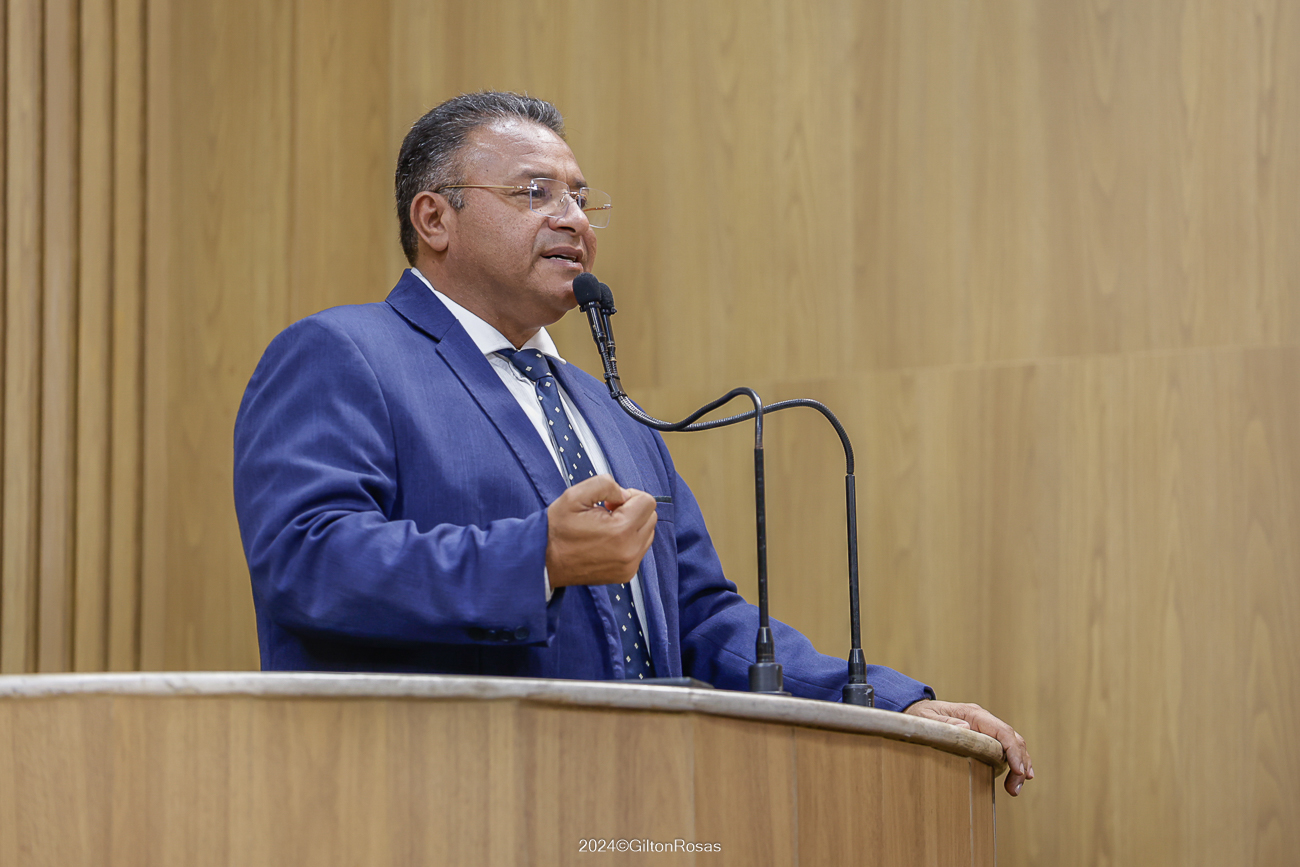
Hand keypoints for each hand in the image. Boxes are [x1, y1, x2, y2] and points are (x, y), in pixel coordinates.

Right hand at [546, 474, 657, 587]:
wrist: (544, 561)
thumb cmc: (557, 529)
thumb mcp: (575, 495)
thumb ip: (605, 484)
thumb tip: (624, 494)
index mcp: (620, 531)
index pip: (647, 501)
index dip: (628, 496)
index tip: (610, 503)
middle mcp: (630, 551)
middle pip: (651, 517)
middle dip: (632, 510)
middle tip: (608, 513)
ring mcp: (629, 566)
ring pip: (648, 533)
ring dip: (632, 525)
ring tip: (606, 527)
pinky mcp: (626, 574)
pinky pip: (640, 548)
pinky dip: (629, 541)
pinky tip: (607, 541)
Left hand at [904, 699, 1033, 795]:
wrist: (916, 711)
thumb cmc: (919, 715)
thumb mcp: (925, 719)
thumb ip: (943, 723)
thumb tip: (966, 728)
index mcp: (972, 715)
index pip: (1002, 731)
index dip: (1013, 751)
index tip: (1018, 770)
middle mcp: (983, 720)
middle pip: (1012, 739)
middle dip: (1019, 763)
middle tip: (1015, 788)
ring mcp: (985, 729)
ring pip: (1012, 745)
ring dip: (1019, 766)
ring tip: (1015, 789)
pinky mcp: (984, 739)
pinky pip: (1004, 750)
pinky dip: (1014, 763)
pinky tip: (1017, 777)